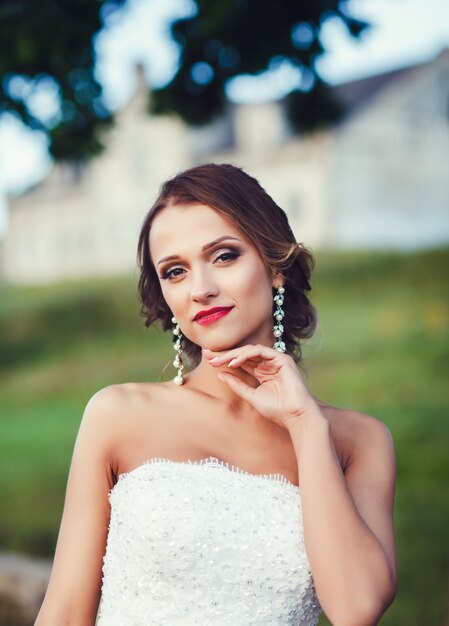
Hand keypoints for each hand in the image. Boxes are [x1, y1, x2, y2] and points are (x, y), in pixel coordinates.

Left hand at [202, 344, 317, 429]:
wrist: (295, 417)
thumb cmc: (276, 410)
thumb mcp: (251, 396)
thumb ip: (237, 385)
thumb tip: (220, 374)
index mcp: (262, 371)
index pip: (241, 361)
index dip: (224, 359)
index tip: (208, 360)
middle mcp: (269, 363)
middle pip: (243, 353)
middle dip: (225, 353)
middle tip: (207, 355)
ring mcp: (276, 360)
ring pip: (250, 350)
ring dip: (232, 354)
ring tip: (217, 361)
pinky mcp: (282, 358)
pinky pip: (260, 351)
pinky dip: (245, 355)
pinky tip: (233, 363)